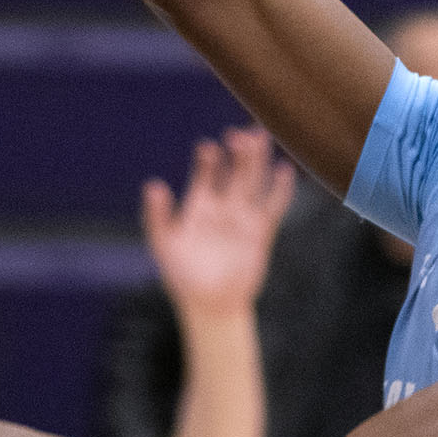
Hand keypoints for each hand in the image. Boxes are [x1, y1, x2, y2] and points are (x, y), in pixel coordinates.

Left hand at [145, 127, 296, 322]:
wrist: (210, 304)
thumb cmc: (182, 275)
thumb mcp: (164, 244)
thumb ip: (157, 215)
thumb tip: (153, 185)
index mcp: (199, 205)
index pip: (206, 173)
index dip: (208, 159)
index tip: (208, 147)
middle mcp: (223, 206)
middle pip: (234, 171)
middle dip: (238, 151)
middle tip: (239, 133)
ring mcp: (244, 217)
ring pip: (255, 181)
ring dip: (258, 161)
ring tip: (261, 138)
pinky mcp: (262, 231)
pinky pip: (274, 206)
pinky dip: (281, 189)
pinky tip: (284, 169)